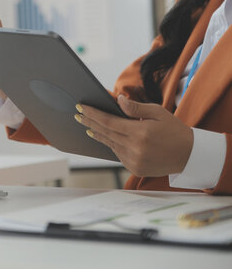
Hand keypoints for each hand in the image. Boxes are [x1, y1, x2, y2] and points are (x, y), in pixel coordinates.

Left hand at [75, 95, 193, 176]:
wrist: (190, 155)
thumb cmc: (174, 130)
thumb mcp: (158, 112)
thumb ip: (136, 108)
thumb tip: (118, 100)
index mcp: (140, 133)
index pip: (108, 121)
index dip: (92, 114)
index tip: (81, 108)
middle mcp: (135, 148)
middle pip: (105, 133)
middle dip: (90, 123)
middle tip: (78, 115)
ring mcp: (133, 160)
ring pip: (109, 144)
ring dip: (97, 134)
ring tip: (87, 126)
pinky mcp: (134, 168)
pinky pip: (117, 154)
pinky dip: (111, 144)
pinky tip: (105, 137)